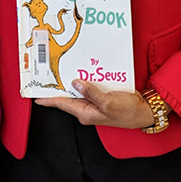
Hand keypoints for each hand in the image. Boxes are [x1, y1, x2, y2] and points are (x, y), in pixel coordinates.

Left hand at [35, 80, 157, 129]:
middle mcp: (87, 109)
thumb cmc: (128, 111)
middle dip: (57, 87)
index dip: (48, 99)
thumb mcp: (108, 102)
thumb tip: (75, 82)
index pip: (61, 104)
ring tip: (60, 68)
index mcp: (85, 113)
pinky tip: (84, 70)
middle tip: (45, 75)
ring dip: (72, 81)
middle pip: (67, 97)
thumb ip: (91, 92)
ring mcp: (94, 104)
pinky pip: (89, 88)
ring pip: (78, 91)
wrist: (145, 112)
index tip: (35, 95)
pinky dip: (86, 80)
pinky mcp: (101, 98)